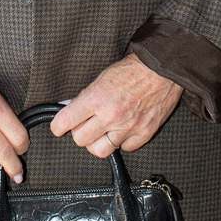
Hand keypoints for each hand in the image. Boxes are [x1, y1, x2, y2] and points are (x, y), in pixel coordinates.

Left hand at [49, 53, 183, 157]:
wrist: (162, 69)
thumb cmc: (133, 69)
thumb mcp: (102, 77)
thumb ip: (86, 96)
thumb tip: (70, 108)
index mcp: (96, 98)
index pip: (65, 122)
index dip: (58, 126)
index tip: (58, 126)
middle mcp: (110, 116)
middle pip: (80, 140)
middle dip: (80, 132)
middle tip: (85, 124)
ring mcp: (127, 128)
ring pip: (100, 150)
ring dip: (98, 141)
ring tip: (102, 130)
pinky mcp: (143, 134)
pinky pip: (124, 149)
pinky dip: (121, 142)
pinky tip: (122, 130)